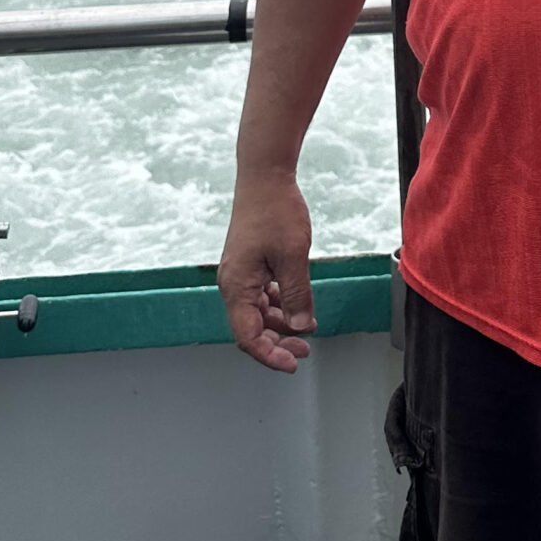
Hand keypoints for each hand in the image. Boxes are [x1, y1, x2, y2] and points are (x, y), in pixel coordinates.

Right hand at [218, 174, 316, 371]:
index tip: (292, 363)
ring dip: (281, 324)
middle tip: (304, 350)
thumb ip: (297, 295)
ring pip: (258, 313)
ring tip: (307, 328)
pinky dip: (280, 304)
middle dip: (277, 342)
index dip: (270, 355)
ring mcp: (241, 274)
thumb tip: (301, 326)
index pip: (248, 336)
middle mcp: (234, 283)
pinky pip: (262, 295)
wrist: (265, 177)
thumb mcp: (293, 256)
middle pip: (251, 328)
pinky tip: (298, 306)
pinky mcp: (251, 264)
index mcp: (237, 286)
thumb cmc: (275, 211)